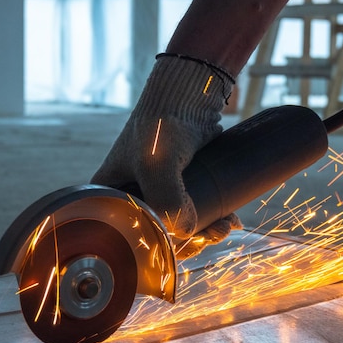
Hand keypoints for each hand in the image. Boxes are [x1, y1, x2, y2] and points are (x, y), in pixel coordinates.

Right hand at [91, 55, 240, 251]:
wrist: (188, 95)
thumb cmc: (161, 125)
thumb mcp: (158, 164)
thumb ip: (168, 200)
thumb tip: (188, 231)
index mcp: (112, 195)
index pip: (129, 234)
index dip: (155, 246)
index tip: (184, 244)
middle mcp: (133, 196)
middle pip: (160, 234)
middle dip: (190, 240)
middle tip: (213, 234)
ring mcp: (159, 191)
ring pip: (182, 224)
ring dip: (206, 231)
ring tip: (227, 225)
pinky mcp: (183, 184)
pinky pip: (196, 210)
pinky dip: (213, 218)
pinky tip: (231, 219)